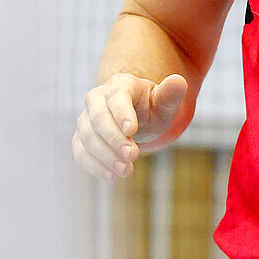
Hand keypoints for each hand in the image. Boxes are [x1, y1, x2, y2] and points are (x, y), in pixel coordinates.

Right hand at [71, 72, 188, 181]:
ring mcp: (86, 119)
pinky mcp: (81, 138)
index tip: (131, 131)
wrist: (137, 119)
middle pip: (98, 117)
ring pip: (87, 136)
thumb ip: (171, 95)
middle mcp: (97, 98)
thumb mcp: (165, 103)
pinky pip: (80, 152)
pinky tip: (111, 176)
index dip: (121, 113)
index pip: (116, 95)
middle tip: (133, 156)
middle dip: (114, 139)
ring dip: (105, 156)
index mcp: (120, 85)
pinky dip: (94, 165)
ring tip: (126, 170)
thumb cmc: (152, 109)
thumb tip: (179, 81)